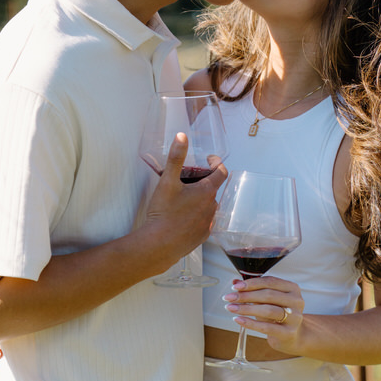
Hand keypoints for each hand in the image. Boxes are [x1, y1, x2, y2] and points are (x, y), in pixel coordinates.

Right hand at [143, 133, 226, 269]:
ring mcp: (208, 223)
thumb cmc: (163, 213)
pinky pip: (203, 221)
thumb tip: (182, 136)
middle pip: (213, 189)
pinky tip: (183, 216)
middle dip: (203, 181)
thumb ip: (176, 157)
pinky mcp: (202, 236)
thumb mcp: (167, 181)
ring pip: (208, 205)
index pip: (221, 172)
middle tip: (188, 178)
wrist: (159, 244)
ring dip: (200, 199)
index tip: (209, 159)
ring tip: (184, 198)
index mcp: (206, 192)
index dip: (216, 163)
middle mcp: (211, 207)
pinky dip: (197, 215)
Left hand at [224, 275, 304, 353]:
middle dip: (246, 296)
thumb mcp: (267, 300)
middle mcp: (296, 301)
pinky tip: (238, 319)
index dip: (251, 283)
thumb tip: (235, 282)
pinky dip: (250, 323)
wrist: (292, 336)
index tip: (235, 286)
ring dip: (246, 308)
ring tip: (231, 308)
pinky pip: (266, 327)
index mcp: (292, 288)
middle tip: (229, 297)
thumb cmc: (278, 315)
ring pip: (268, 310)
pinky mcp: (288, 333)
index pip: (270, 281)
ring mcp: (294, 318)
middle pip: (268, 295)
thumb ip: (253, 290)